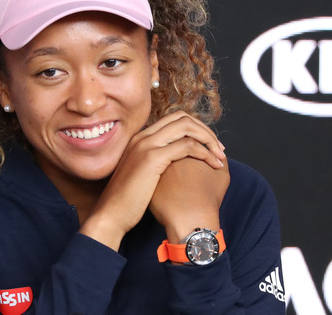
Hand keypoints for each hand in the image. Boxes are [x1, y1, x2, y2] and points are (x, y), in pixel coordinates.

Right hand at [80, 111, 225, 249]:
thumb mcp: (141, 174)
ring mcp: (146, 145)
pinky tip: (213, 165)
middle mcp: (143, 136)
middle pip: (183, 117)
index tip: (209, 146)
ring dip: (209, 139)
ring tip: (219, 156)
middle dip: (205, 130)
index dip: (196, 129)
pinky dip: (205, 153)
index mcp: (140, 138)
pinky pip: (187, 146)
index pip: (174, 119)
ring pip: (187, 127)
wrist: (111, 213)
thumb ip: (155, 162)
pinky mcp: (152, 158)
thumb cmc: (128, 200)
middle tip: (219, 149)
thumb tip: (177, 163)